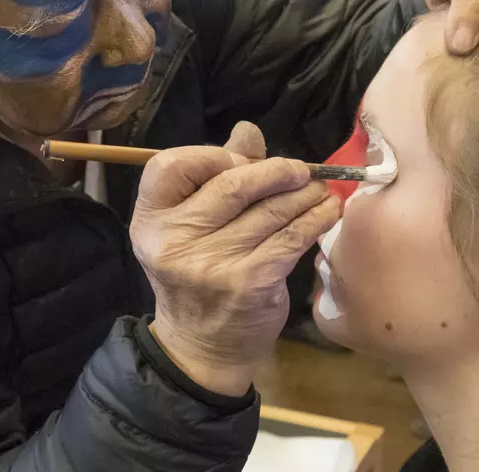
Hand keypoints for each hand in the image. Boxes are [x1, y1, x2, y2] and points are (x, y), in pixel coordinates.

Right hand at [131, 123, 338, 396]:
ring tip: (320, 187)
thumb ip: (217, 177)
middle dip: (276, 171)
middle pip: (232, 184)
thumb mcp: (191, 228)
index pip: (170, 165)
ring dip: (305, 193)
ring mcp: (212, 263)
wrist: (202, 347)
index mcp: (150, 221)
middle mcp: (174, 241)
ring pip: (270, 210)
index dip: (213, 155)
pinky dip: (316, 219)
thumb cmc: (197, 278)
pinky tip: (328, 211)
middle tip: (301, 170)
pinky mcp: (250, 281)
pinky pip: (292, 237)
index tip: (244, 163)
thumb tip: (248, 131)